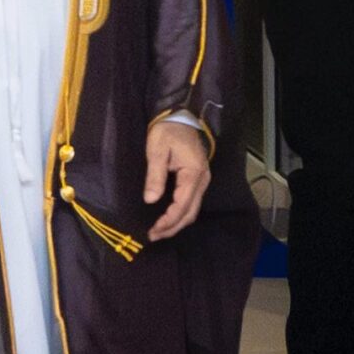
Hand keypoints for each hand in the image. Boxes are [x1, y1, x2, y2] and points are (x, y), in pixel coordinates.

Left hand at [142, 120, 210, 242]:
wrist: (180, 116)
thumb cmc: (167, 131)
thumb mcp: (156, 150)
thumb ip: (155, 176)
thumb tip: (150, 199)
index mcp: (193, 174)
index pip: (182, 205)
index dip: (168, 221)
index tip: (153, 231)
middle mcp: (202, 180)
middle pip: (190, 212)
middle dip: (173, 227)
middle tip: (153, 236)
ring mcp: (202, 180)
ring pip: (192, 209)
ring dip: (177, 223)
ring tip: (158, 232)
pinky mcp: (197, 179)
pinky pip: (191, 202)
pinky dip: (180, 214)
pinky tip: (168, 218)